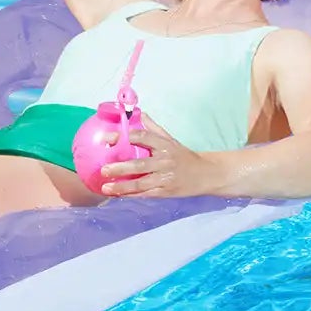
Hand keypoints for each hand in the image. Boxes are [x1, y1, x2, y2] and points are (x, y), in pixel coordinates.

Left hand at [100, 114, 217, 198]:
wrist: (206, 174)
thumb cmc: (184, 156)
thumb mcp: (171, 140)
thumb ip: (154, 129)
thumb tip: (141, 114)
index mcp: (164, 145)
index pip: (142, 137)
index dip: (124, 137)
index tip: (107, 138)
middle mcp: (164, 161)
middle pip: (139, 164)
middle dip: (120, 167)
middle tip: (103, 169)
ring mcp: (165, 178)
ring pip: (141, 183)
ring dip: (122, 186)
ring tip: (105, 187)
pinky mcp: (166, 192)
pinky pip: (146, 194)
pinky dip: (131, 195)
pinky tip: (118, 196)